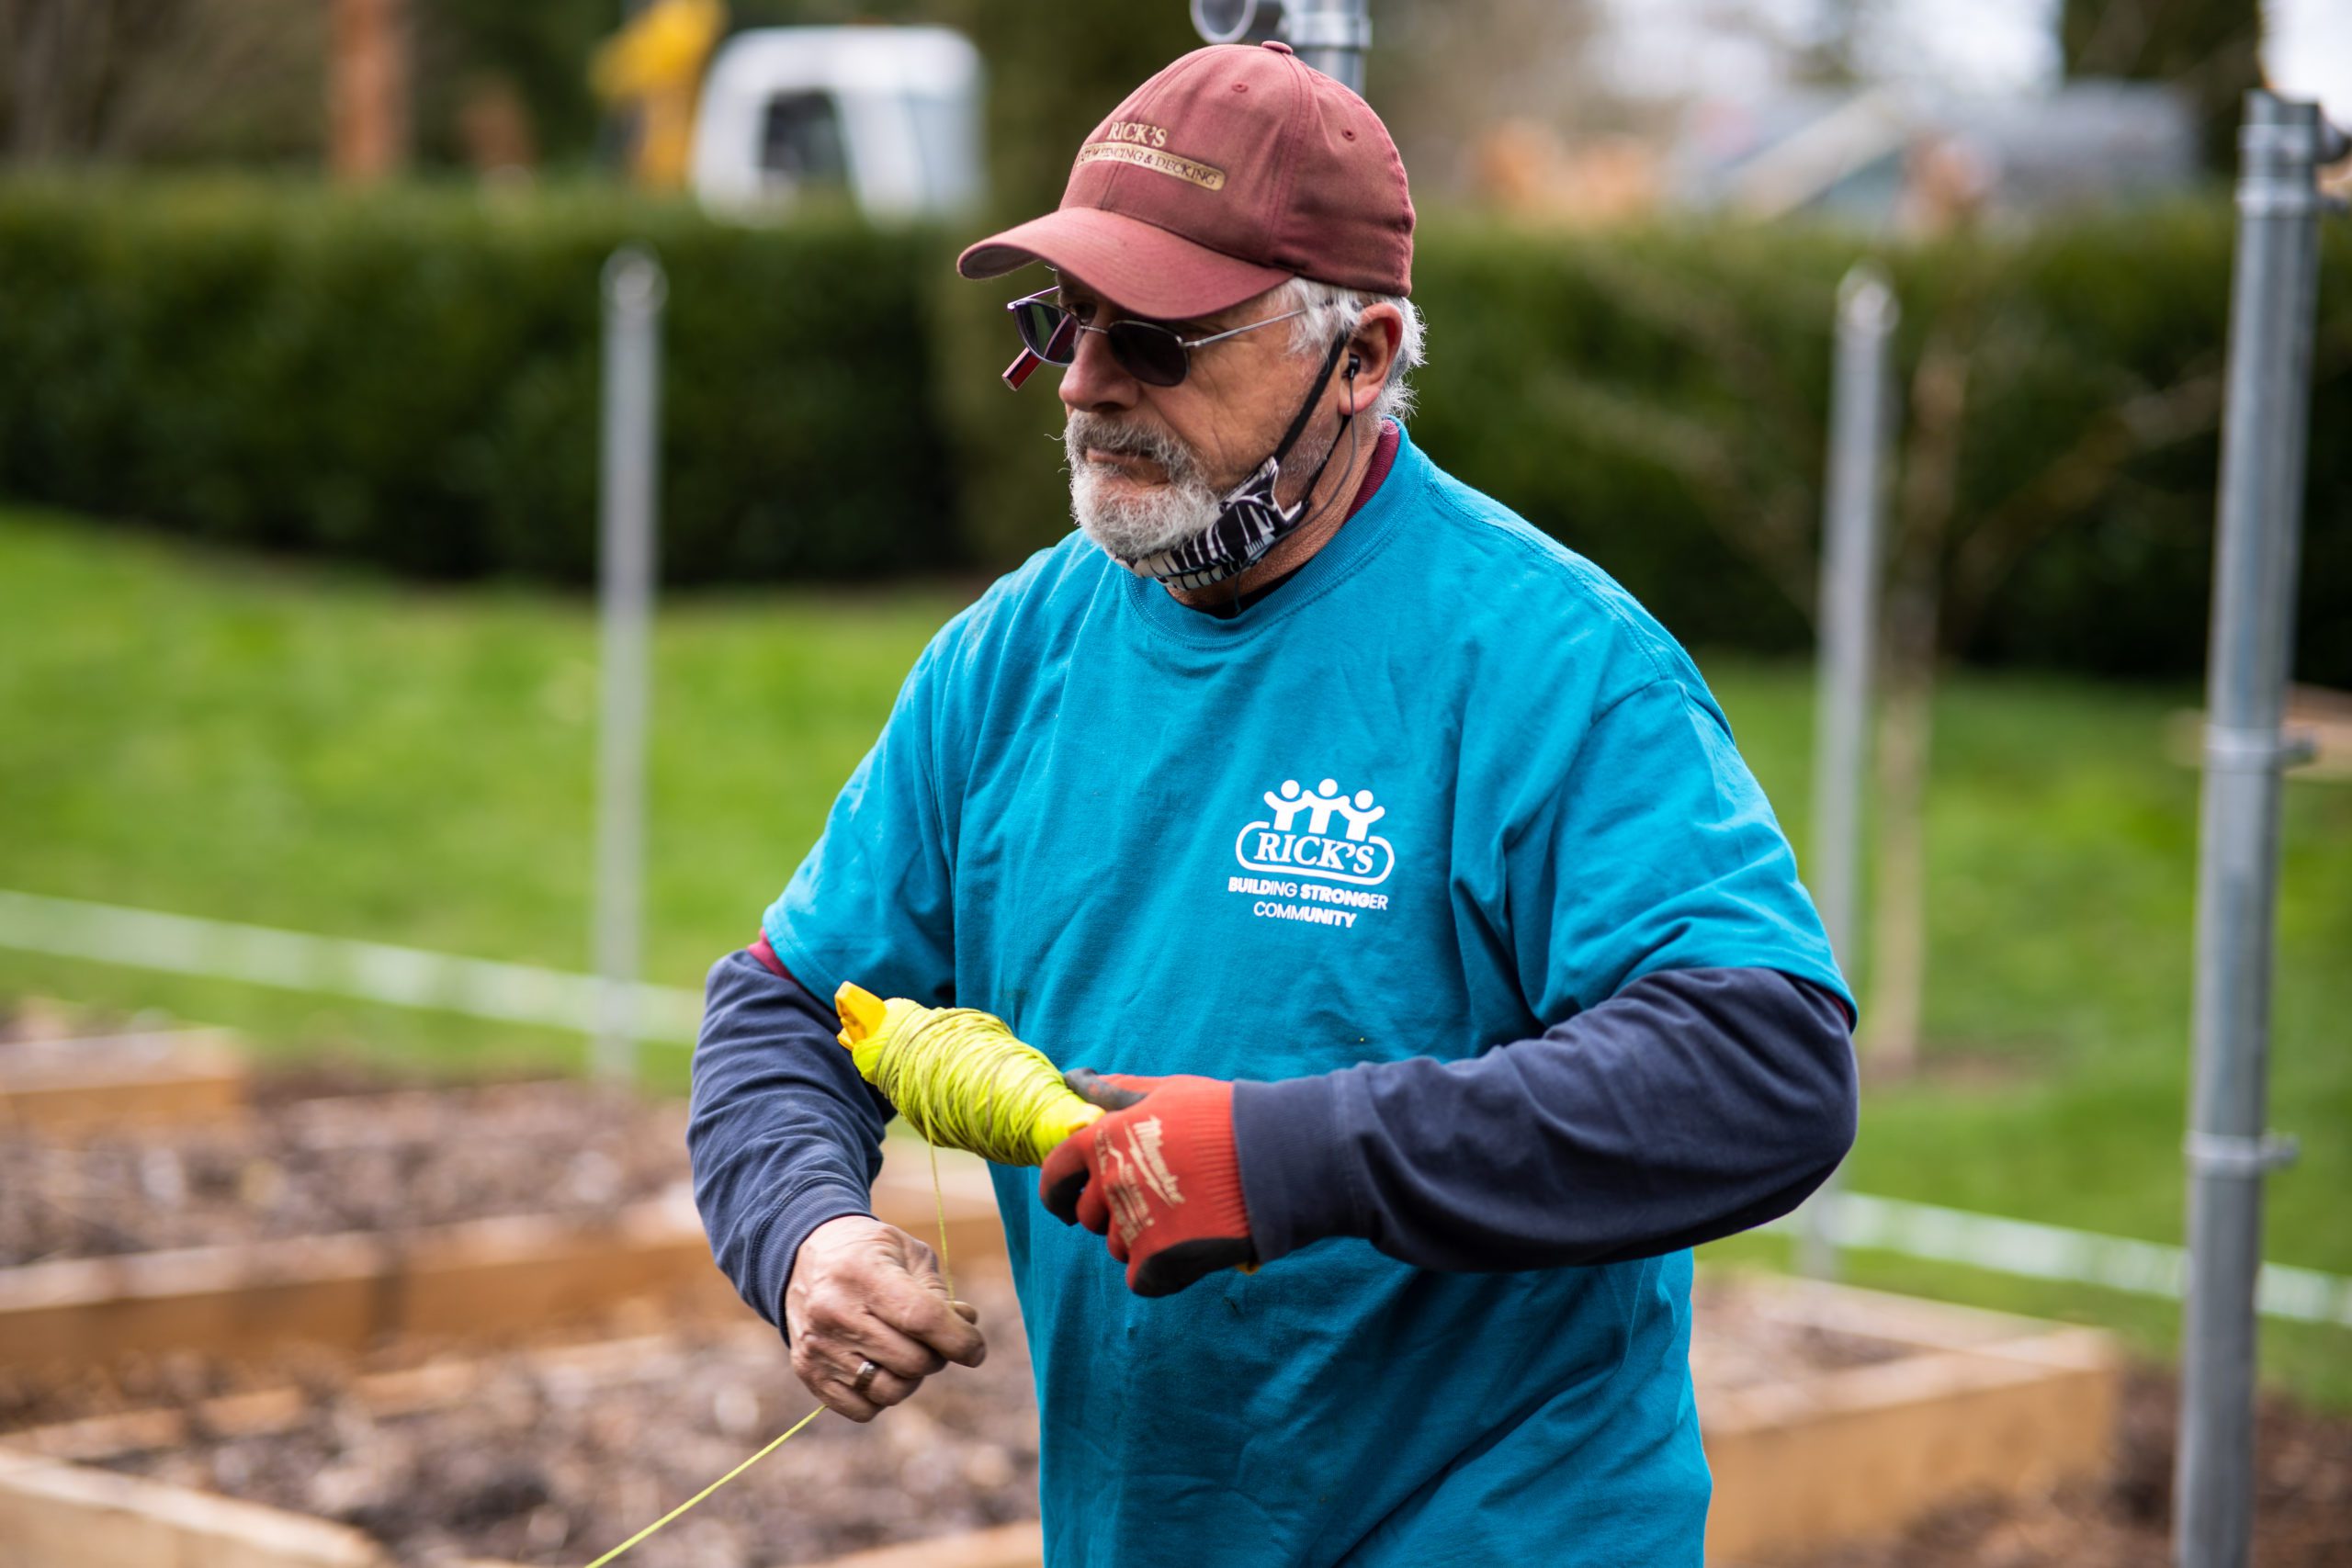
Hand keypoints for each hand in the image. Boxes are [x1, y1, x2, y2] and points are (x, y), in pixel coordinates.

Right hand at [784, 1215, 984, 1421]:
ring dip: (912, 1379)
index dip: (959, 1339)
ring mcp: (818, 1346)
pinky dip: (882, 1395)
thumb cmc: (869, 1253)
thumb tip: (966, 1327)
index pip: (922, 1318)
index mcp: (862, 1272)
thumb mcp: (907, 1251)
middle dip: (938, 1356)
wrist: (802, 1257)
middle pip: (912, 1361)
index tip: (975, 1349)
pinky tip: (881, 1366)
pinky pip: (863, 1410)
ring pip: (890, 1391)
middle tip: (937, 1341)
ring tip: (907, 1352)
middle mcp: (834, 1312)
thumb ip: (938, 1292)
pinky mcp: (808, 1372)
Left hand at [1039, 1070, 1254, 1297]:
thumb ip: (1116, 1092)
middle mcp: (1110, 1181)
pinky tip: (1191, 1250)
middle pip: (1089, 1218)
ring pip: (1118, 1248)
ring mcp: (1133, 1222)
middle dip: (1113, 1215)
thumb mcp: (1167, 1092)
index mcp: (1103, 1139)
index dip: (1059, 1193)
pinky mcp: (1158, 1259)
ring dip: (1143, 1241)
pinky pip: (1142, 1280)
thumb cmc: (1224, 1118)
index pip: (1055, 1176)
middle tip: (1158, 1203)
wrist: (1280, 1156)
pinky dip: (1164, 1272)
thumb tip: (1075, 1078)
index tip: (1069, 1203)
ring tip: (1185, 1219)